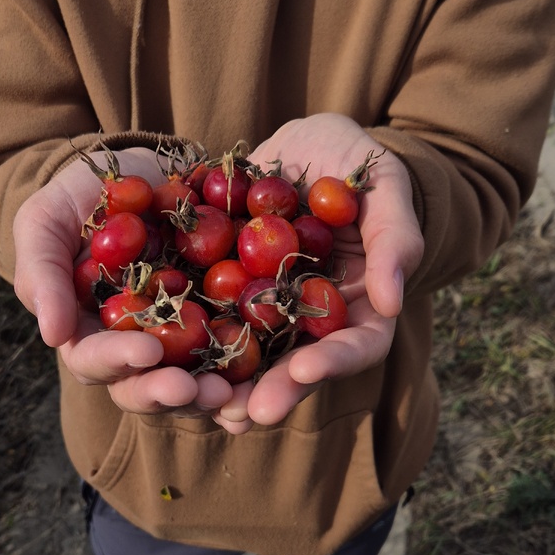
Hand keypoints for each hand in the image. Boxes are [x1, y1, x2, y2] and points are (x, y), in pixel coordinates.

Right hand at [13, 151, 234, 416]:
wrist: (141, 169)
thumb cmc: (79, 197)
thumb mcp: (45, 221)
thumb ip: (42, 272)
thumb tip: (52, 336)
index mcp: (88, 333)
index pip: (96, 360)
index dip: (119, 359)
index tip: (147, 349)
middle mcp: (135, 348)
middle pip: (145, 387)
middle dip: (170, 392)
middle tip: (199, 389)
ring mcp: (181, 341)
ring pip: (193, 384)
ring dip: (213, 396)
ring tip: (236, 393)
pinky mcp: (223, 324)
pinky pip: (238, 357)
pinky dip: (252, 378)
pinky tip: (268, 384)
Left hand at [213, 113, 423, 432]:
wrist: (299, 142)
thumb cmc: (356, 159)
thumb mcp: (384, 184)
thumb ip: (394, 236)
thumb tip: (392, 300)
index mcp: (361, 304)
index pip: (359, 345)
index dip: (336, 362)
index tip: (307, 370)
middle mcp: (312, 319)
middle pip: (302, 367)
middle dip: (276, 391)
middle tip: (247, 411)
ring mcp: (267, 310)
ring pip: (252, 358)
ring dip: (228, 387)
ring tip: (204, 404)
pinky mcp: (225, 292)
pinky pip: (205, 322)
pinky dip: (187, 344)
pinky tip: (160, 361)